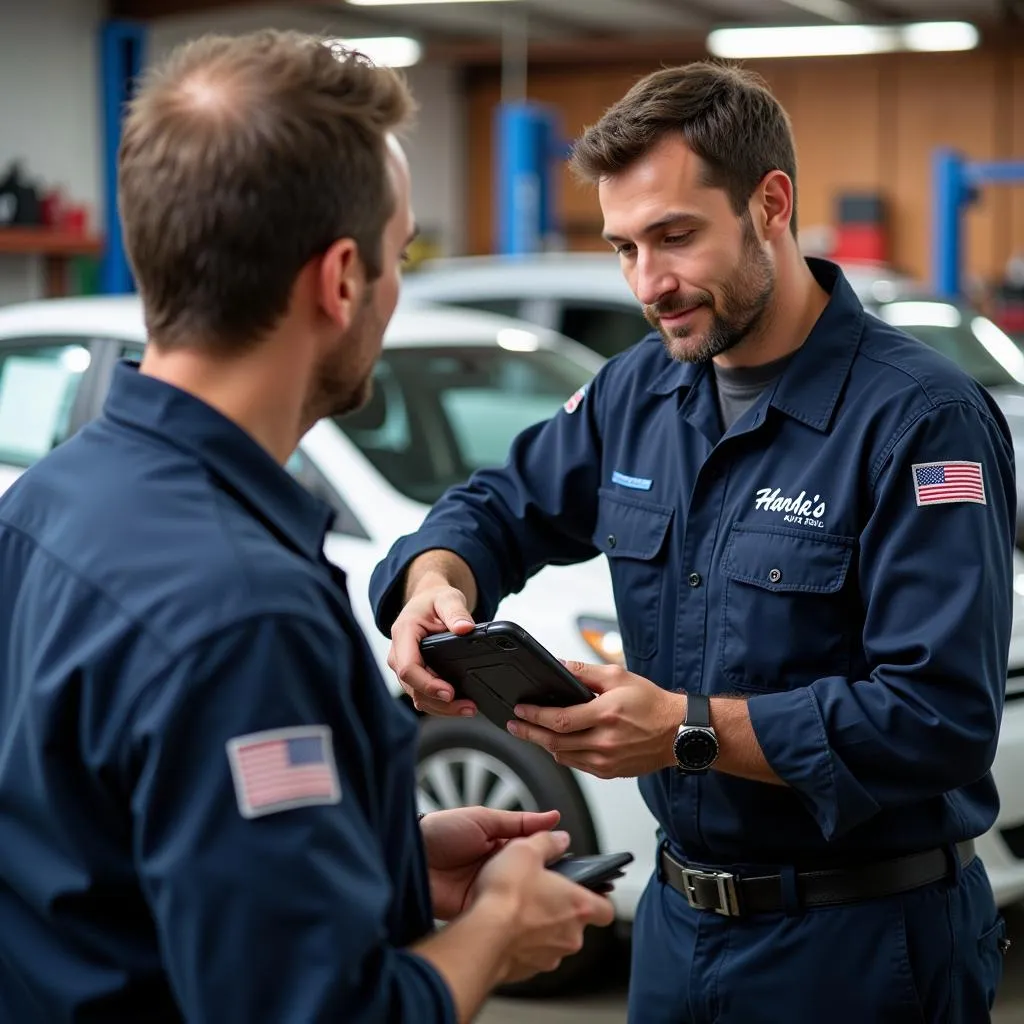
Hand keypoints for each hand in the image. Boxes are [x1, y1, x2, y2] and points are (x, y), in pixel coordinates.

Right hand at [387, 583, 477, 716]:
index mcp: (403, 633)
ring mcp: (403, 667)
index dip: (428, 684)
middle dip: (440, 702)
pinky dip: (440, 705)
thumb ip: (455, 612)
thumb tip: (465, 628)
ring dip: (442, 708)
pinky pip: (422, 696)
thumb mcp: (447, 598)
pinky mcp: (412, 676)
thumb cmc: (434, 601)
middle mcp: (398, 654)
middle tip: (468, 706)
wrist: (427, 602)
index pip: (409, 667)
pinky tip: (460, 706)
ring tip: (469, 708)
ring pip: (417, 697)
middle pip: (413, 688)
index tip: (449, 691)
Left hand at [421, 806, 560, 920]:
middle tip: (561, 882)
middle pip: (528, 876)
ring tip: (544, 897)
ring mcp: (487, 889)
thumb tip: (554, 817)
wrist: (408, 856)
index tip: (570, 859)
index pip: (532, 851)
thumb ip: (519, 822)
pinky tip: (519, 910)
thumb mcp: (483, 819)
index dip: (549, 856)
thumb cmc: (440, 831)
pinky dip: (506, 912)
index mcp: (500, 845)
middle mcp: (496, 868)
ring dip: (526, 896)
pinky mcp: (476, 909)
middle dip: (542, 880)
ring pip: (516, 895)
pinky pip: (497, 912)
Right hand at [470, 829, 615, 983]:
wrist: (481, 936)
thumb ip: (547, 841)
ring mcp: (549, 957)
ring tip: (519, 909)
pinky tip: (505, 927)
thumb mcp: (525, 850)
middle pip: (577, 924)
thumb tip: (558, 838)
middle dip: (561, 910)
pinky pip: (531, 954)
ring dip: (541, 927)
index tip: (588, 890)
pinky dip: (523, 943)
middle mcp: (569, 936)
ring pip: (553, 940)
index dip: (599, 898)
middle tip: (541, 893)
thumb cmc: (506, 896)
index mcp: (578, 906)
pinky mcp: (527, 971)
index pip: (607, 909)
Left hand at [506, 661, 684, 778]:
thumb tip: (558, 665)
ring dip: (545, 745)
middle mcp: (605, 742)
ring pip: (564, 757)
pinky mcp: (610, 772)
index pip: (559, 720)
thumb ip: (584, 672)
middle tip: (514, 726)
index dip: (534, 716)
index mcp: (606, 715)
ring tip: (533, 732)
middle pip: (555, 742)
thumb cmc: (652, 703)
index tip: (519, 710)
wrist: (679, 732)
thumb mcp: (618, 676)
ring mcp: (607, 760)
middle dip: (529, 734)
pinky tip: (558, 744)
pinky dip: (564, 754)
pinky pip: (578, 765)